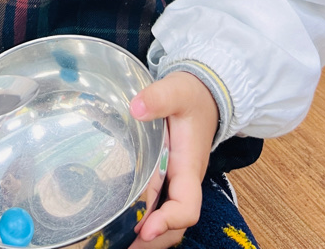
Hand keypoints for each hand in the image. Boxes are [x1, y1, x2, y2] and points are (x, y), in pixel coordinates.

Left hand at [127, 72, 219, 248]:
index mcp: (188, 166)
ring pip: (166, 218)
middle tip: (122, 247)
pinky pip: (159, 204)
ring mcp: (175, 180)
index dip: (168, 221)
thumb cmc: (193, 94)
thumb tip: (136, 108)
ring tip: (119, 243)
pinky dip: (145, 218)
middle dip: (154, 241)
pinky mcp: (166, 176)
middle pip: (175, 223)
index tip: (145, 229)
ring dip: (148, 235)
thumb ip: (158, 97)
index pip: (186, 206)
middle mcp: (183, 180)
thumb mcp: (177, 90)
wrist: (205, 93)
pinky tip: (124, 222)